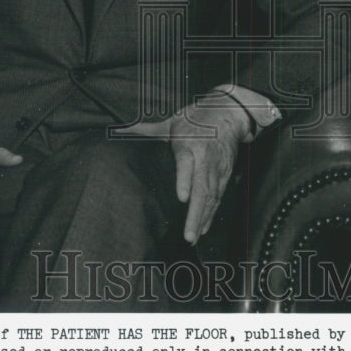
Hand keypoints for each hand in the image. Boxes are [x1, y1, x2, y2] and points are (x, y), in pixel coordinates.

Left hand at [128, 90, 279, 244]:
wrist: (228, 113)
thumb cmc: (196, 118)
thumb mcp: (172, 121)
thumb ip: (148, 130)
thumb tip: (122, 130)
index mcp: (189, 143)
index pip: (186, 163)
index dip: (185, 180)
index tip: (182, 198)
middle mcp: (204, 158)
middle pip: (202, 187)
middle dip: (195, 212)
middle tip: (187, 235)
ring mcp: (217, 168)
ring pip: (211, 197)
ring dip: (203, 218)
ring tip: (192, 238)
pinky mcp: (225, 174)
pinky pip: (218, 197)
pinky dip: (211, 214)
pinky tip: (204, 228)